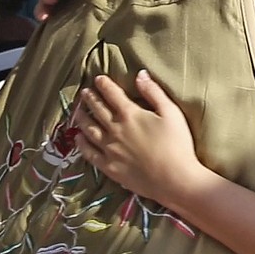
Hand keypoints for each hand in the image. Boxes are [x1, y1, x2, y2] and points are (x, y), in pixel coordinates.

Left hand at [74, 70, 199, 204]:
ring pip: (89, 130)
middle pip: (98, 110)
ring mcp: (109, 149)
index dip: (104, 85)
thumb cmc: (177, 144)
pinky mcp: (109, 167)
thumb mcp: (171, 112)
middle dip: (90, 99)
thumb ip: (154, 92)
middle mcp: (115, 130)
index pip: (112, 94)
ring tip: (77, 111)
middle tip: (84, 92)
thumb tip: (140, 74)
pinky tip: (79, 138)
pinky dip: (82, 144)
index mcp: (130, 114)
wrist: (174, 179)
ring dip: (82, 118)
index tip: (98, 78)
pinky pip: (90, 153)